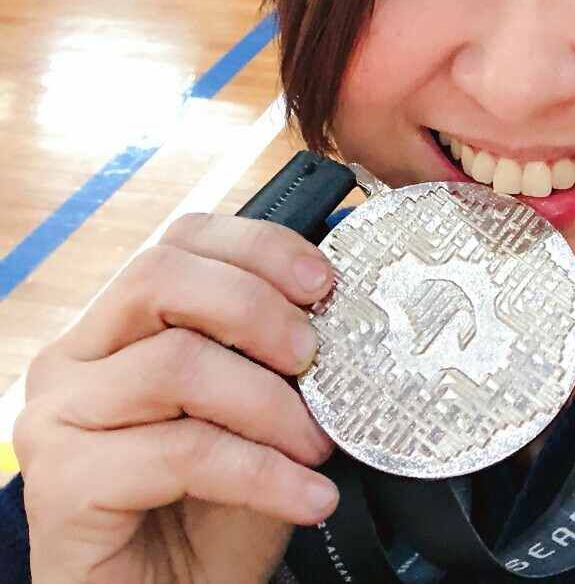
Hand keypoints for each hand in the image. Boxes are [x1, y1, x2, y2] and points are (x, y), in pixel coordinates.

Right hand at [15, 213, 338, 583]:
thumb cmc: (210, 514)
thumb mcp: (256, 415)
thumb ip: (275, 354)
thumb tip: (337, 297)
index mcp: (118, 325)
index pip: (180, 239)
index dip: (258, 247)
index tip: (323, 282)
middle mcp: (74, 358)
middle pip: (161, 276)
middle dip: (257, 307)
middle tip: (315, 357)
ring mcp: (57, 417)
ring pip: (176, 363)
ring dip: (269, 404)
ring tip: (317, 446)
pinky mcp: (61, 485)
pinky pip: (181, 451)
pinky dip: (262, 472)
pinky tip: (306, 496)